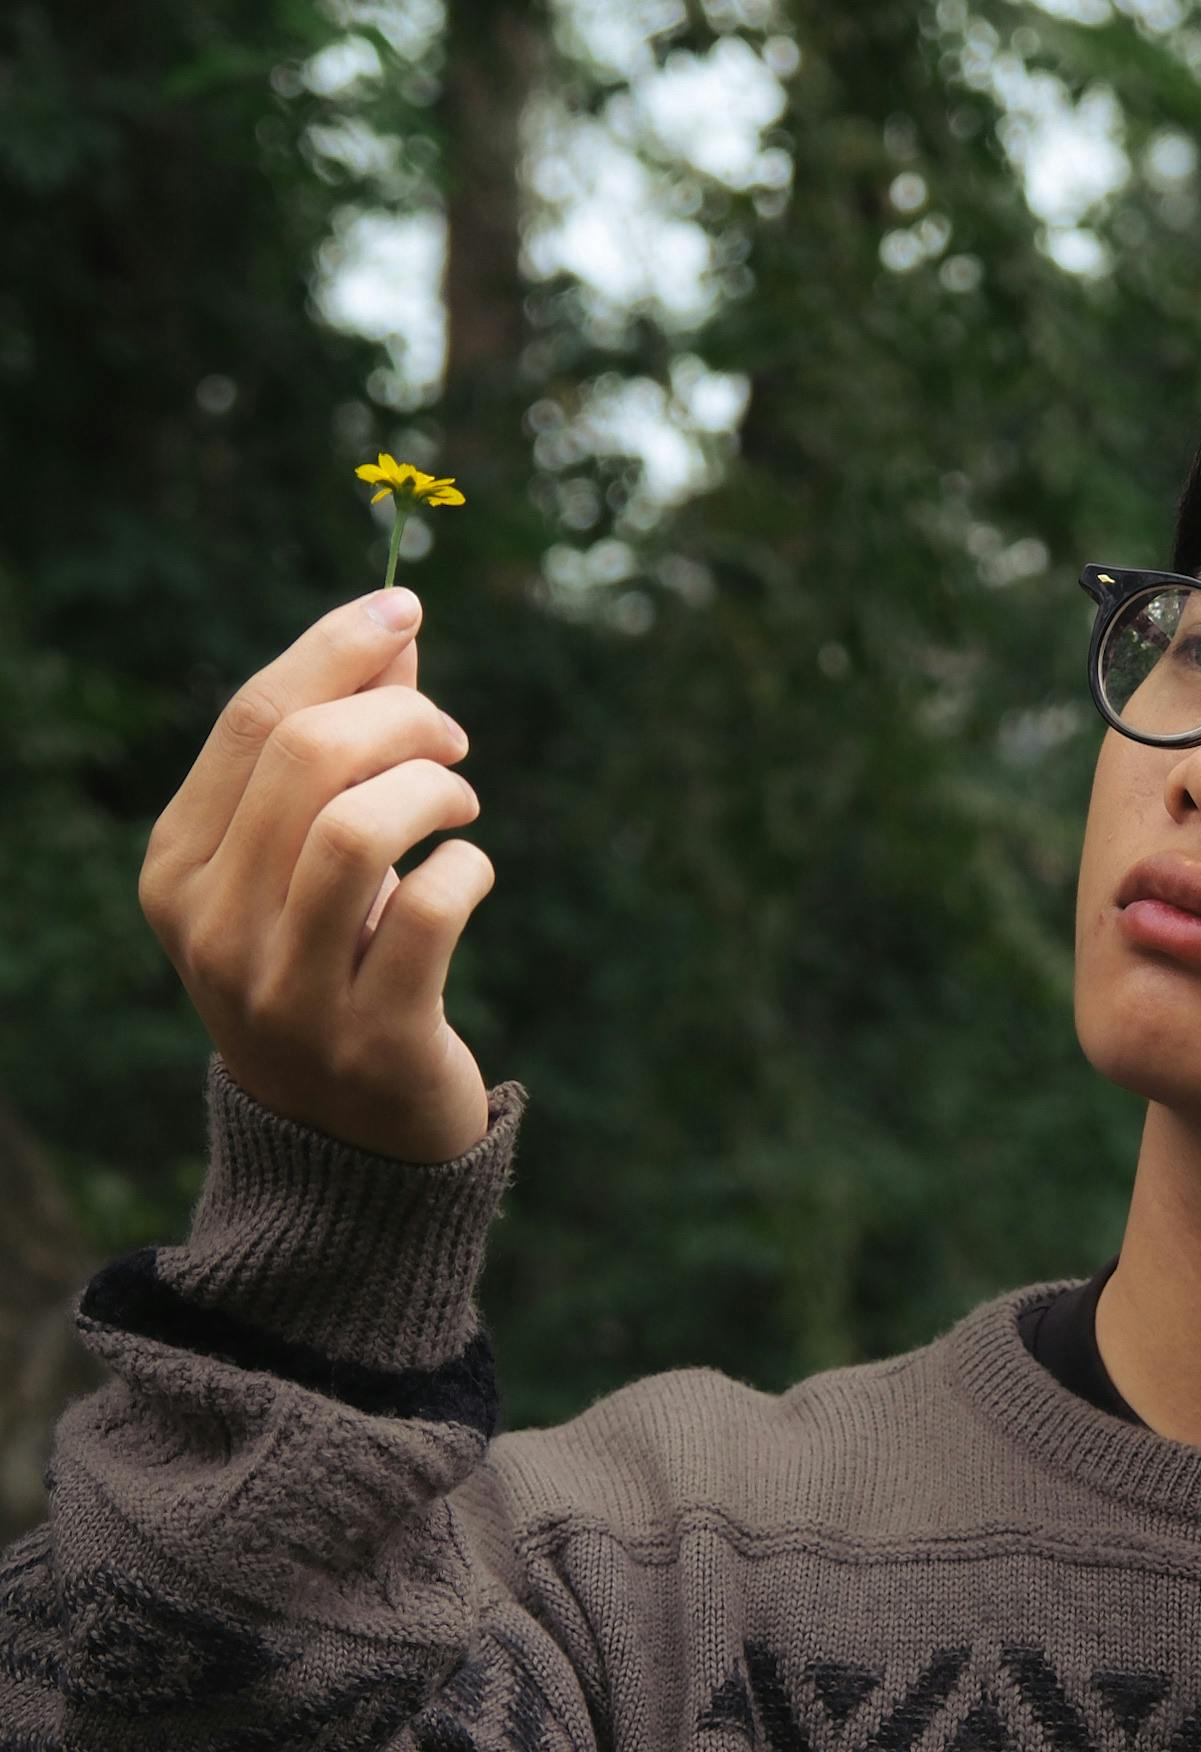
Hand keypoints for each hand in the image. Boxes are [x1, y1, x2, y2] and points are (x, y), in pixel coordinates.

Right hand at [140, 591, 496, 1163]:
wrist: (346, 1143)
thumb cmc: (334, 962)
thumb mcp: (308, 855)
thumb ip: (341, 741)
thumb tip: (393, 623)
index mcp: (176, 868)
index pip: (255, 720)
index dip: (337, 647)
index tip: (404, 608)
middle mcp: (212, 929)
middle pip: (307, 758)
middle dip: (402, 717)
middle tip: (451, 740)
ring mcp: (284, 992)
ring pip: (359, 828)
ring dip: (434, 788)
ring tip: (459, 801)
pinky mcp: (370, 1040)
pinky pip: (430, 913)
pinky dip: (469, 867)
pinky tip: (471, 870)